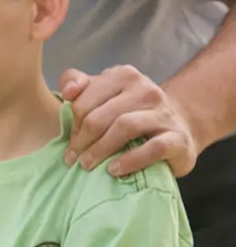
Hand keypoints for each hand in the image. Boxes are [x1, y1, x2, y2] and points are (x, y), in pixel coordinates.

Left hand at [59, 65, 198, 176]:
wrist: (178, 129)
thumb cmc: (130, 113)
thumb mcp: (102, 94)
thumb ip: (77, 84)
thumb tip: (68, 92)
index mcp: (123, 76)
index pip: (84, 99)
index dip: (72, 123)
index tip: (70, 141)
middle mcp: (145, 89)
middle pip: (101, 115)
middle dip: (83, 139)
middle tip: (74, 158)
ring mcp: (164, 113)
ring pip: (125, 127)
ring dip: (101, 149)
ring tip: (87, 165)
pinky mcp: (178, 138)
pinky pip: (153, 148)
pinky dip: (130, 160)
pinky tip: (115, 170)